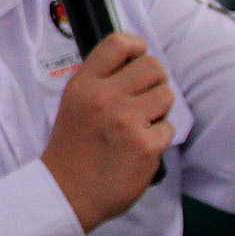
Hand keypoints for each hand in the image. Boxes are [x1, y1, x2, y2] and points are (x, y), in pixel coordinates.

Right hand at [39, 32, 174, 231]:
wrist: (66, 192)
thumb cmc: (72, 148)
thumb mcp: (73, 103)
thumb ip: (99, 82)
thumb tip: (134, 62)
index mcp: (84, 85)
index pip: (118, 43)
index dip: (136, 46)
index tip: (139, 56)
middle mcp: (105, 98)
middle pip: (152, 65)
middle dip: (154, 80)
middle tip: (145, 96)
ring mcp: (126, 122)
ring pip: (166, 95)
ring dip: (159, 109)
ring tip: (141, 123)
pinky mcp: (145, 146)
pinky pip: (168, 128)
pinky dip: (158, 138)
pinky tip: (139, 147)